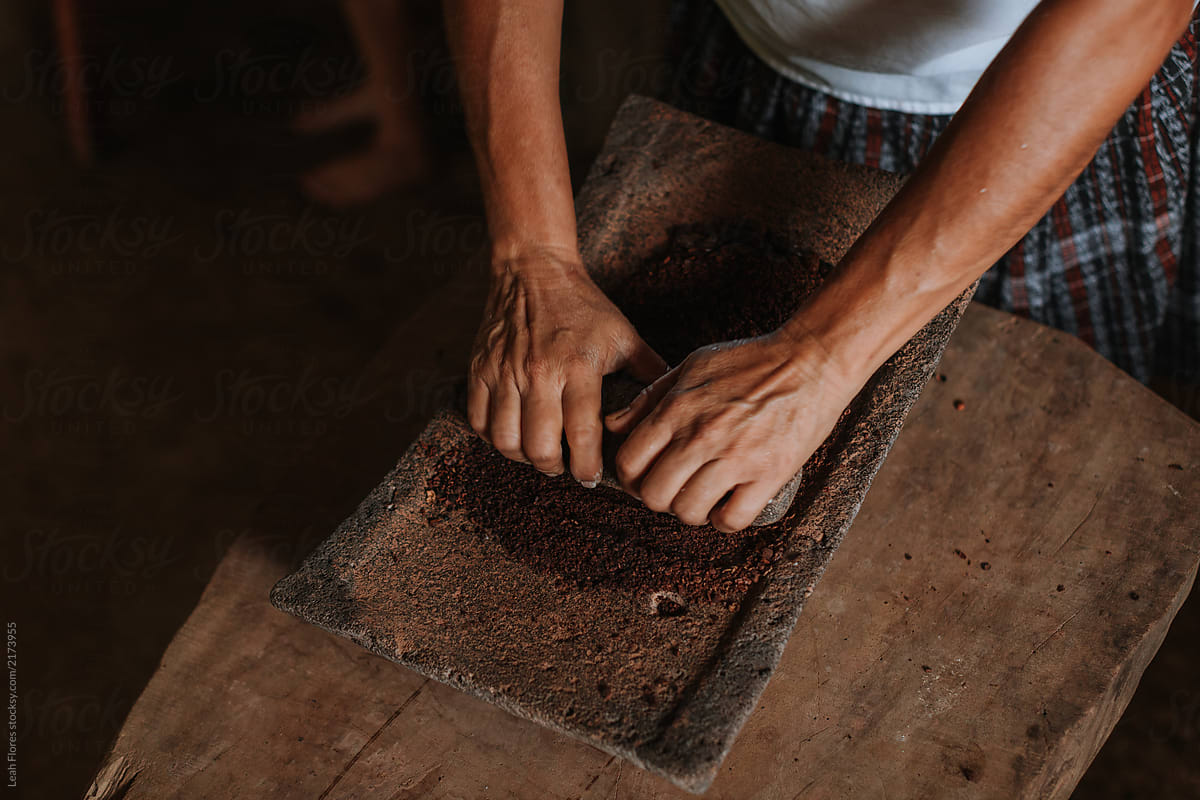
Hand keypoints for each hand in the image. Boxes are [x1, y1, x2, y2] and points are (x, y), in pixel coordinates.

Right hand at [468, 245, 667, 483]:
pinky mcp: (479, 368)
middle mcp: (539, 373)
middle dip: (554, 469)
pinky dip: (493, 438)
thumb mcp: (624, 335)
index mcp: (578, 367)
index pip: (582, 435)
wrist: (533, 269)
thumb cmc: (583, 305)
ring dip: (523, 457)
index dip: (587, 468)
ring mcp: (504, 372)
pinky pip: (478, 421)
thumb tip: (670, 406)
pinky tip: (512, 434)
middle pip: (539, 447)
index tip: (591, 477)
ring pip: (505, 440)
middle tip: (564, 468)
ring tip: (538, 453)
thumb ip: (648, 372)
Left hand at [605, 328, 860, 531]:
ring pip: (689, 511)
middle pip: (654, 495)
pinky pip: (732, 519)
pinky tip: (729, 507)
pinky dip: (725, 521)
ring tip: (702, 499)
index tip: (643, 480)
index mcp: (676, 410)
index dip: (629, 479)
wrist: (811, 360)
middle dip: (659, 499)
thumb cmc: (750, 360)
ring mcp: (734, 458)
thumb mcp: (692, 367)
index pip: (629, 462)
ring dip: (692, 512)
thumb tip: (613, 425)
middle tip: (674, 492)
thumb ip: (650, 398)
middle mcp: (699, 436)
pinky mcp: (768, 474)